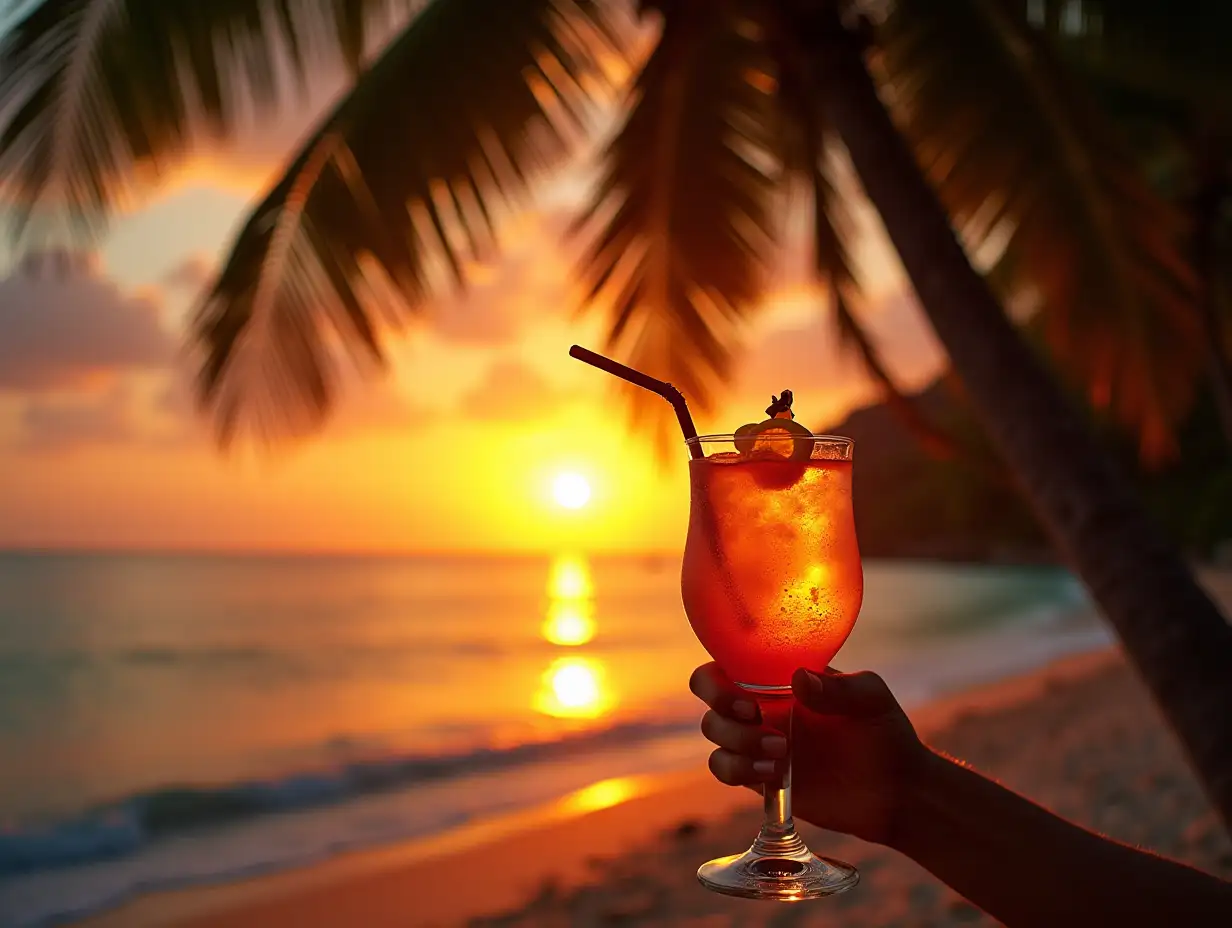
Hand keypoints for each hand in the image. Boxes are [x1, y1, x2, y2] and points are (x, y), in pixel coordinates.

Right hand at [689, 662, 928, 844]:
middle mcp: (761, 706)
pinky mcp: (760, 778)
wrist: (896, 790)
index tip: (749, 700)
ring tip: (782, 755)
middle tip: (760, 722)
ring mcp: (758, 743)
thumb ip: (839, 687)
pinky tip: (774, 775)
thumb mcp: (872, 699)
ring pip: (715, 736)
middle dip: (724, 714)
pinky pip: (725, 770)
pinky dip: (739, 771)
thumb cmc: (885, 732)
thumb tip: (799, 679)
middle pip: (711, 703)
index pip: (725, 666)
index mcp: (778, 679)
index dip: (718, 681)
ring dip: (737, 745)